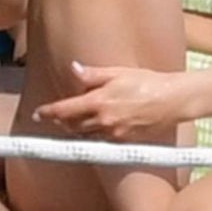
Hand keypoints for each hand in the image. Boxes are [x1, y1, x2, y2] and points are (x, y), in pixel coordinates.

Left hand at [35, 63, 189, 141]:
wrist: (173, 100)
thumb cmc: (147, 82)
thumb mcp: (118, 72)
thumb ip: (92, 74)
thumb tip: (73, 69)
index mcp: (99, 101)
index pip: (65, 110)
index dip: (49, 113)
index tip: (38, 114)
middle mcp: (104, 121)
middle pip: (72, 127)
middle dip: (61, 122)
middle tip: (56, 116)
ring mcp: (114, 133)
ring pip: (86, 136)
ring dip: (76, 129)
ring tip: (74, 120)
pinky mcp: (124, 141)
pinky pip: (102, 140)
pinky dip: (94, 134)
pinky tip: (97, 125)